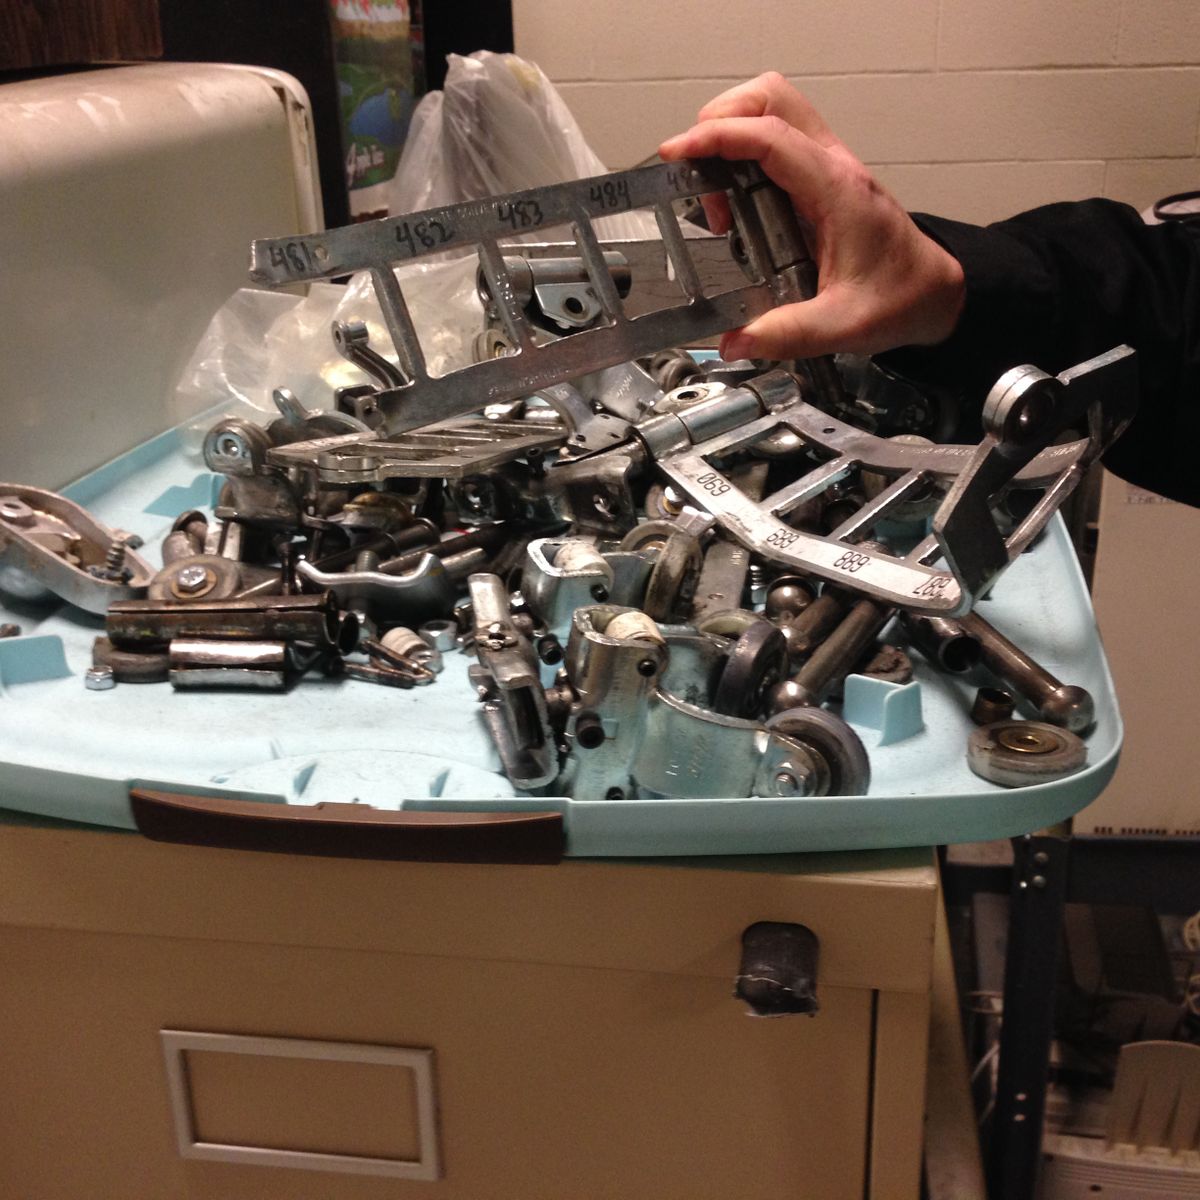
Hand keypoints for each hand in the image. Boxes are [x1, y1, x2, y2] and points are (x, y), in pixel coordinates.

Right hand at [658, 73, 964, 361]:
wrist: (934, 293)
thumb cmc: (900, 298)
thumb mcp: (843, 326)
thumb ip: (786, 335)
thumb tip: (734, 341)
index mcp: (835, 190)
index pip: (769, 137)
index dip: (717, 137)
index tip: (678, 153)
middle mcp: (831, 166)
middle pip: (769, 98)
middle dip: (721, 121)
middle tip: (697, 171)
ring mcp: (827, 167)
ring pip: (772, 110)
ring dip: (732, 136)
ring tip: (717, 198)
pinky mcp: (821, 179)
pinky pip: (776, 141)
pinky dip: (745, 156)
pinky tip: (737, 206)